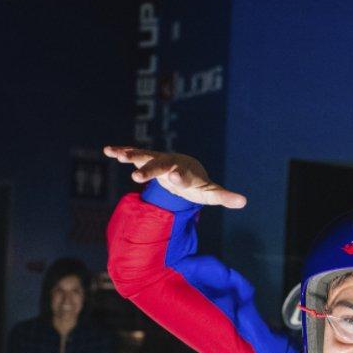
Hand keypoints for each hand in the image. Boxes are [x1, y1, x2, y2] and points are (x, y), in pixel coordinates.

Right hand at [104, 146, 245, 208]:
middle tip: (137, 176)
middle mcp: (170, 163)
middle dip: (149, 170)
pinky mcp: (146, 160)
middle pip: (160, 165)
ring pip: (145, 156)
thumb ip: (224, 196)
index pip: (182, 175)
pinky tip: (108, 150)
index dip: (179, 177)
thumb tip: (244, 202)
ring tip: (119, 155)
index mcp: (185, 173)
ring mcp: (157, 160)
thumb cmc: (196, 183)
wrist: (186, 166)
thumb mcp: (209, 192)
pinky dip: (121, 151)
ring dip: (132, 155)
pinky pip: (133, 154)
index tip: (175, 177)